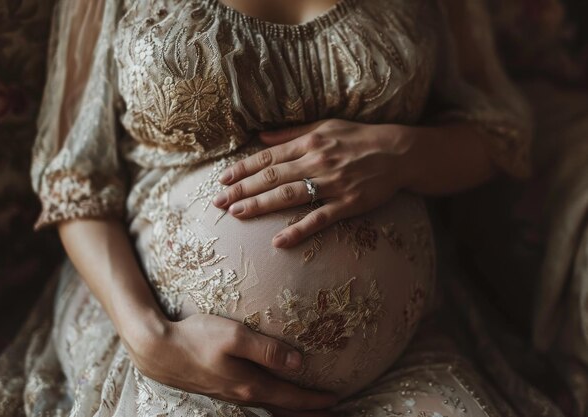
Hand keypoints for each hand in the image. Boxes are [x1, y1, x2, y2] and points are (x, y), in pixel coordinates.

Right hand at [122, 312, 337, 413]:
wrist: (159, 350)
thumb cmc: (197, 337)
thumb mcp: (235, 336)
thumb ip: (267, 349)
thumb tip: (298, 363)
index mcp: (251, 384)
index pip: (291, 397)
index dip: (314, 400)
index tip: (336, 399)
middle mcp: (243, 395)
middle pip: (283, 411)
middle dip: (307, 414)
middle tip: (330, 415)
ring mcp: (230, 395)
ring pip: (269, 410)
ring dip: (290, 412)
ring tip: (306, 412)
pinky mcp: (220, 390)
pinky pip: (255, 404)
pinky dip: (272, 406)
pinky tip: (271, 400)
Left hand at [212, 119, 415, 247]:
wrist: (399, 152)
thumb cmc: (359, 138)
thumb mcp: (325, 126)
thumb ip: (291, 133)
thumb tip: (260, 137)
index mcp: (310, 142)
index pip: (268, 157)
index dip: (243, 168)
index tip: (223, 179)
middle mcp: (317, 161)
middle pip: (272, 177)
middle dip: (242, 189)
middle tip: (218, 202)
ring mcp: (332, 184)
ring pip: (289, 196)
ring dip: (260, 205)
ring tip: (237, 214)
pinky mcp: (348, 204)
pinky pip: (319, 219)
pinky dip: (299, 230)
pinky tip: (279, 242)